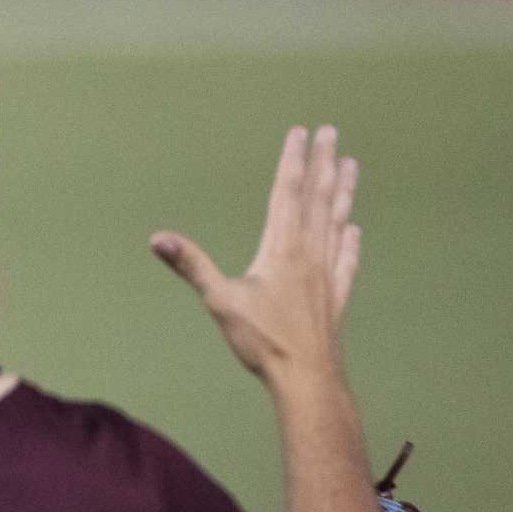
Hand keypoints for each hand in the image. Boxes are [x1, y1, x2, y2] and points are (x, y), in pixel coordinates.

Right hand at [150, 126, 360, 387]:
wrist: (307, 378)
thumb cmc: (263, 341)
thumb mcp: (220, 301)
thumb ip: (191, 265)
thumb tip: (158, 238)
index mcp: (281, 250)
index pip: (287, 195)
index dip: (292, 162)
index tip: (300, 133)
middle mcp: (309, 255)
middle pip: (317, 200)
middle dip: (323, 164)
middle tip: (331, 133)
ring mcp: (327, 275)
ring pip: (336, 222)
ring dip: (342, 192)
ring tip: (350, 165)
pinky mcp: (335, 297)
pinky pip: (346, 260)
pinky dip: (350, 241)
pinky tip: (354, 230)